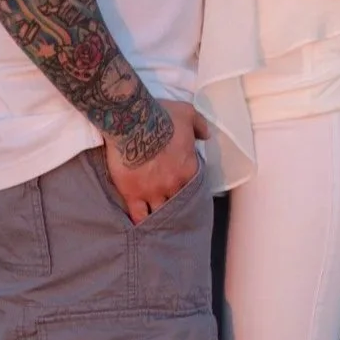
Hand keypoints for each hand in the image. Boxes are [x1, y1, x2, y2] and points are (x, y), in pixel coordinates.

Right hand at [104, 99, 206, 224]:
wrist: (133, 123)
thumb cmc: (162, 116)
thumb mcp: (188, 114)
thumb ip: (200, 126)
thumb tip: (206, 136)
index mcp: (189, 168)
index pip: (193, 185)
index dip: (188, 186)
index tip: (183, 186)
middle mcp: (173, 184)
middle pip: (177, 201)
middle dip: (175, 203)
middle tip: (170, 205)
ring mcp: (153, 191)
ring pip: (160, 211)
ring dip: (160, 214)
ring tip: (158, 221)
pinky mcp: (133, 194)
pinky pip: (139, 214)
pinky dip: (141, 220)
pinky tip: (142, 226)